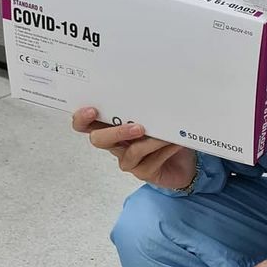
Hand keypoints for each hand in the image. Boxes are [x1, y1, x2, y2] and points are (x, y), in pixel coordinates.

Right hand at [72, 107, 196, 189]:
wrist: (184, 162)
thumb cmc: (165, 136)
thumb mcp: (153, 118)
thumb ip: (144, 109)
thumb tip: (147, 94)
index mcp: (112, 128)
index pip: (86, 124)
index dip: (82, 118)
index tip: (92, 110)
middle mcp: (116, 145)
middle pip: (99, 140)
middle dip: (115, 132)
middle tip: (136, 126)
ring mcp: (128, 160)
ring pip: (130, 152)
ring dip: (150, 141)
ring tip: (164, 135)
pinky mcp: (142, 172)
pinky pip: (150, 161)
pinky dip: (163, 150)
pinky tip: (173, 143)